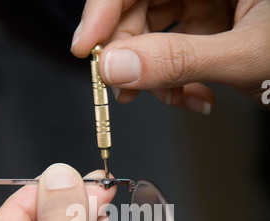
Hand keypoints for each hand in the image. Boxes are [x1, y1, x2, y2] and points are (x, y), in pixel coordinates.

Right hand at [71, 0, 269, 112]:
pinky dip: (177, 79)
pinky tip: (194, 97)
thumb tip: (117, 68)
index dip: (106, 8)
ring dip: (156, 73)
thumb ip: (178, 61)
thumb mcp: (244, 56)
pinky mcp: (213, 21)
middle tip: (125, 89)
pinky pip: (177, 47)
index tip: (89, 48)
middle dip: (131, 51)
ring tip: (174, 100)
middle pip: (143, 1)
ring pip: (157, 28)